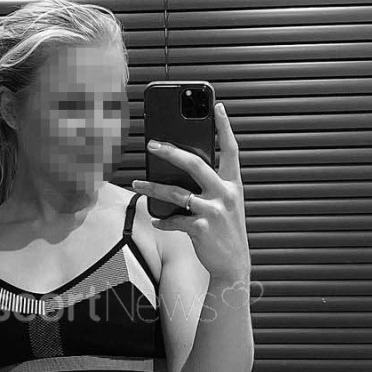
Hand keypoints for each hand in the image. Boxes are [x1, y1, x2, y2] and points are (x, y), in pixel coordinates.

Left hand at [131, 101, 249, 280]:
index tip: (217, 106)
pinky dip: (162, 221)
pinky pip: (173, 219)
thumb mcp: (225, 204)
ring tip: (138, 183)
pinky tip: (157, 220)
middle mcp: (225, 194)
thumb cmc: (225, 231)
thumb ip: (210, 186)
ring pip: (176, 193)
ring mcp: (213, 211)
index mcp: (233, 184)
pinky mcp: (200, 227)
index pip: (231, 149)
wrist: (233, 264)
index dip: (225, 127)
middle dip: (170, 152)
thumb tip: (179, 171)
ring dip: (152, 188)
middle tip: (151, 144)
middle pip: (195, 164)